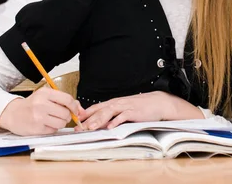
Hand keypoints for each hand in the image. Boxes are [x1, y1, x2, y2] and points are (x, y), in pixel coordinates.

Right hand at [0, 87, 83, 135]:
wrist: (13, 113)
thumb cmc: (31, 104)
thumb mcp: (46, 96)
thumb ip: (63, 100)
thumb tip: (80, 109)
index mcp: (45, 93)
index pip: (67, 99)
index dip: (74, 107)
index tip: (76, 110)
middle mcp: (42, 104)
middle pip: (66, 113)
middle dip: (67, 116)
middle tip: (61, 115)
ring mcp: (39, 117)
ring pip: (61, 123)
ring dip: (60, 123)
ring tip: (52, 119)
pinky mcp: (37, 128)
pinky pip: (53, 130)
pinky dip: (52, 128)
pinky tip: (45, 124)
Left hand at [79, 91, 201, 130]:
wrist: (157, 103)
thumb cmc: (140, 107)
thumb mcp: (123, 109)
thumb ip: (112, 114)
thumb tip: (99, 124)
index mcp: (113, 103)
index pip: (95, 108)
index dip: (84, 114)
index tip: (74, 122)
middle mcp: (117, 103)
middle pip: (99, 110)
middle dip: (88, 120)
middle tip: (78, 128)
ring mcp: (125, 107)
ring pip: (108, 112)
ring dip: (98, 120)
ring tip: (90, 128)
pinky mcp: (133, 111)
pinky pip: (123, 116)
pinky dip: (116, 121)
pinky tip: (110, 127)